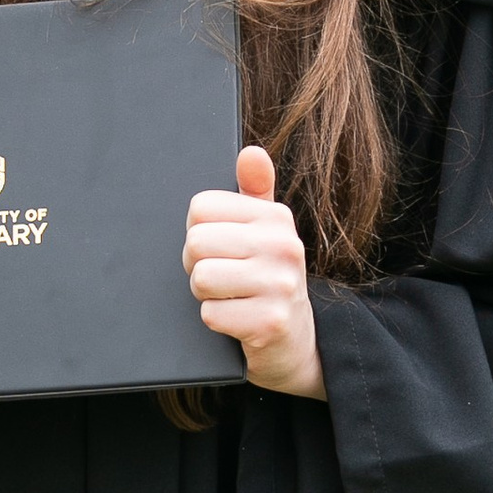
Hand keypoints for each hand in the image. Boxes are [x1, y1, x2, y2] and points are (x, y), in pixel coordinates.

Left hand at [183, 145, 324, 399]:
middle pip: (196, 242)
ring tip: (230, 297)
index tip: (220, 248)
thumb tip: (251, 152)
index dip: (198, 232)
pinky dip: (215, 321)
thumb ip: (255, 191)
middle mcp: (284, 246)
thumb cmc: (269, 279)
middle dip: (197, 265)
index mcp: (276, 217)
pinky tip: (237, 320)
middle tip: (222, 278)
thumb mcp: (267, 232)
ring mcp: (280, 285)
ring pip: (201, 278)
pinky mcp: (269, 322)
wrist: (296, 341)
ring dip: (205, 295)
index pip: (200, 208)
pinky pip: (211, 314)